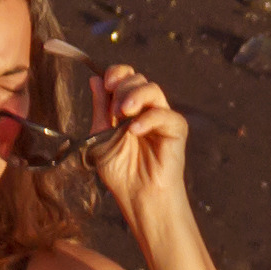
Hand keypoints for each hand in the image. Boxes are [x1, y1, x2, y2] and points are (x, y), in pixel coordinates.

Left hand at [94, 65, 194, 225]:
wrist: (138, 195)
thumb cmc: (120, 171)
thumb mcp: (101, 136)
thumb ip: (100, 109)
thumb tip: (95, 80)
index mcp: (127, 107)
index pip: (124, 77)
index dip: (115, 74)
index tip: (105, 84)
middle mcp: (145, 108)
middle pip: (137, 78)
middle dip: (121, 89)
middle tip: (114, 111)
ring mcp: (161, 117)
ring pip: (152, 89)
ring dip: (134, 96)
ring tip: (123, 114)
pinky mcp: (176, 130)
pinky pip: (165, 114)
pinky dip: (148, 119)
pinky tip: (135, 131)